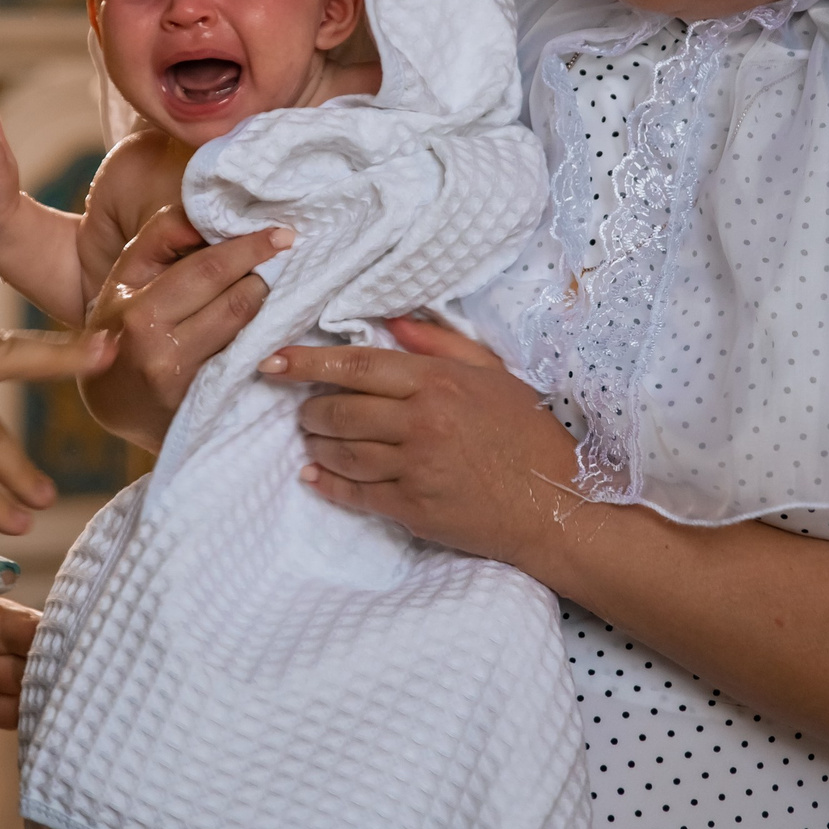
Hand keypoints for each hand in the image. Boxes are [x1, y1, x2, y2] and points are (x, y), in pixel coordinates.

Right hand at [79, 208, 288, 450]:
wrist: (110, 401)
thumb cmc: (120, 325)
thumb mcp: (124, 277)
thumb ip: (160, 237)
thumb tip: (205, 214)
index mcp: (140, 312)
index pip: (209, 269)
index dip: (250, 248)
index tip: (281, 233)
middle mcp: (162, 350)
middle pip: (237, 301)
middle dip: (264, 274)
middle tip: (284, 256)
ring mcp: (186, 383)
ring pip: (248, 330)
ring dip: (267, 303)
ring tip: (271, 284)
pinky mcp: (205, 403)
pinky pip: (247, 359)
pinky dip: (264, 336)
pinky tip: (270, 321)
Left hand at [272, 316, 579, 567]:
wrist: (557, 503)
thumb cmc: (528, 434)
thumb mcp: (493, 374)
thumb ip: (439, 344)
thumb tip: (391, 320)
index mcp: (438, 383)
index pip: (356, 366)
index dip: (306, 363)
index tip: (271, 361)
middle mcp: (422, 422)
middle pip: (340, 410)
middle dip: (310, 408)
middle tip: (304, 408)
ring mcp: (416, 468)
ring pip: (341, 452)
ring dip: (316, 444)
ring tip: (313, 438)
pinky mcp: (415, 508)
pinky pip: (355, 493)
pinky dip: (327, 484)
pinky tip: (314, 477)